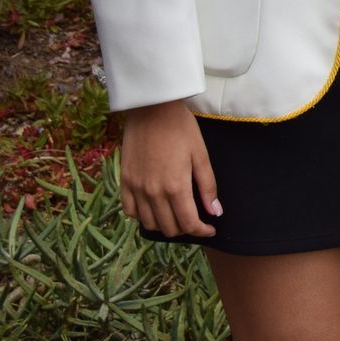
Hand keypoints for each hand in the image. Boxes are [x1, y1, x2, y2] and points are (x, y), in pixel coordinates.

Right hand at [119, 99, 219, 238]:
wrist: (152, 109)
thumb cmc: (181, 129)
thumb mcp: (201, 155)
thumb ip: (207, 186)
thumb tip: (215, 212)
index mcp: (176, 187)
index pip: (188, 223)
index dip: (202, 231)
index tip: (210, 230)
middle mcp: (153, 193)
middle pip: (168, 227)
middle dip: (185, 228)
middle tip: (196, 220)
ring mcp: (135, 188)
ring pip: (149, 223)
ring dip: (164, 225)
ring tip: (176, 215)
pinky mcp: (124, 181)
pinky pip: (130, 210)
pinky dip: (143, 216)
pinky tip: (154, 208)